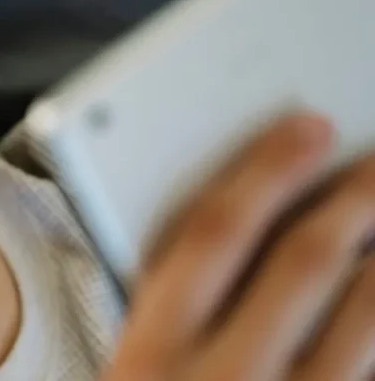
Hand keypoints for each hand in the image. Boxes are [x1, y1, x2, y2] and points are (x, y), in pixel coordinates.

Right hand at [102, 113, 374, 380]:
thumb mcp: (132, 363)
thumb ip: (167, 298)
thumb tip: (242, 212)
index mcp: (152, 352)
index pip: (212, 234)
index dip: (266, 170)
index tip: (305, 129)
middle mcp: (223, 379)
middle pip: (301, 264)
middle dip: (349, 200)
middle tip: (372, 161)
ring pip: (364, 317)